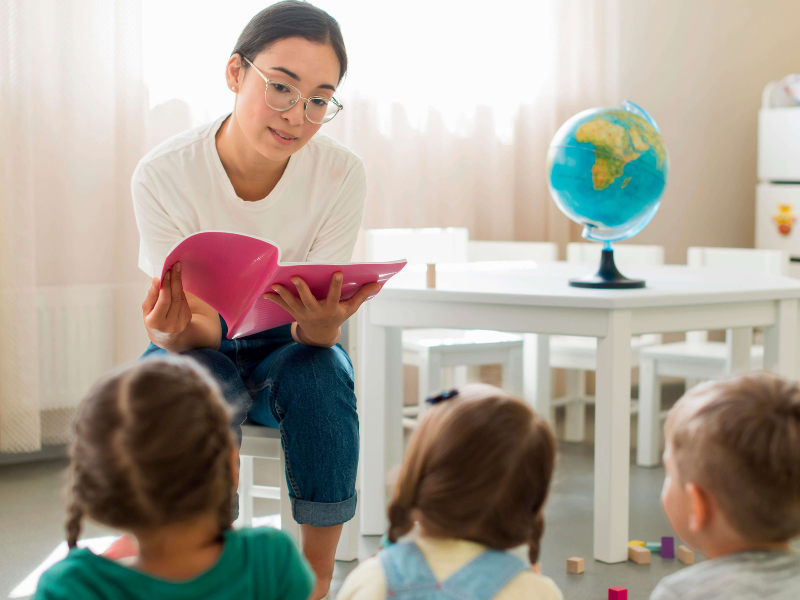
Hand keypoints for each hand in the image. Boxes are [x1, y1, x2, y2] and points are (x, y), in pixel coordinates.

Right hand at [142, 262, 191, 348]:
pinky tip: (177, 283)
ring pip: (181, 299)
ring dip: (179, 283)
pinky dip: (180, 291)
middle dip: (175, 280)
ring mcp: (181, 323)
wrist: (167, 338)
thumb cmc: (153, 321)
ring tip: (176, 270)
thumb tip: (156, 280)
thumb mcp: (147, 311)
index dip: (166, 286)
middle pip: (175, 298)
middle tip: (175, 266)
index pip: (163, 301)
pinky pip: (184, 302)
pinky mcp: (188, 319)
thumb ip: (151, 296)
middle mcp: (170, 324)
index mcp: (156, 322)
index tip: (166, 272)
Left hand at [264, 273, 380, 346]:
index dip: (337, 285)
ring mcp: (304, 313)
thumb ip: (362, 295)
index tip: (338, 272)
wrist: (321, 335)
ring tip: (275, 284)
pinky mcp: (294, 313)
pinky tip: (265, 293)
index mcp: (332, 309)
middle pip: (308, 300)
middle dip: (302, 289)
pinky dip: (274, 300)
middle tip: (296, 278)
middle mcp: (317, 311)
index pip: (335, 295)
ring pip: (293, 303)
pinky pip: (283, 306)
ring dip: (283, 294)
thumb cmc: (338, 316)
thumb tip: (378, 283)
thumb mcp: (351, 308)